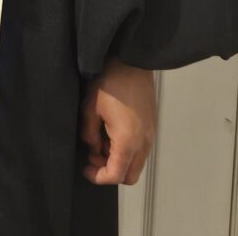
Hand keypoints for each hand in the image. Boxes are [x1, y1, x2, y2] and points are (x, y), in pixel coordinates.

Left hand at [78, 55, 156, 184]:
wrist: (131, 61)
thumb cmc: (110, 82)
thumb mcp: (90, 109)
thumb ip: (89, 134)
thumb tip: (93, 146)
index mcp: (128, 142)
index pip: (115, 175)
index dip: (97, 177)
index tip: (86, 168)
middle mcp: (143, 143)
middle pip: (129, 176)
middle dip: (110, 172)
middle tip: (94, 156)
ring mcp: (150, 135)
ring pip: (136, 163)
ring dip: (119, 160)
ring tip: (101, 140)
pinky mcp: (151, 126)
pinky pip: (140, 149)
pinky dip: (127, 149)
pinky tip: (112, 131)